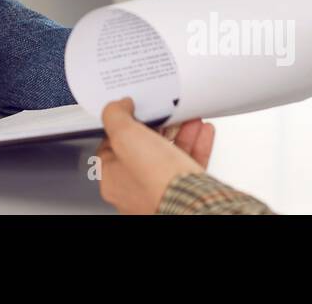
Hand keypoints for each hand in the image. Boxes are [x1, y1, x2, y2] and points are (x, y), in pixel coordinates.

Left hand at [96, 98, 213, 213]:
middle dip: (157, 126)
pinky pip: (191, 163)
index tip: (130, 111)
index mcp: (113, 180)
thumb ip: (115, 116)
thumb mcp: (125, 136)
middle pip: (143, 148)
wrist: (192, 204)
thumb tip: (117, 106)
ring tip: (187, 117)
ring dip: (180, 132)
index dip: (119, 126)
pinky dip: (197, 144)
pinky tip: (202, 132)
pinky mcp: (186, 190)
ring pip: (170, 154)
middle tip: (163, 112)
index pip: (109, 147)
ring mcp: (161, 190)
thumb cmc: (156, 182)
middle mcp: (135, 189)